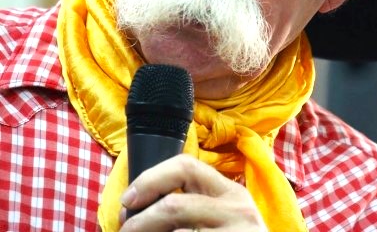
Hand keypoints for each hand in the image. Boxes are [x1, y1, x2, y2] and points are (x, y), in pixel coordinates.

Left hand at [119, 154, 267, 230]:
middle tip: (125, 231)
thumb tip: (137, 205)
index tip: (128, 199)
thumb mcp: (224, 216)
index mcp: (230, 191)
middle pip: (174, 204)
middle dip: (139, 220)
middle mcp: (236, 208)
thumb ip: (195, 202)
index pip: (186, 166)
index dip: (151, 178)